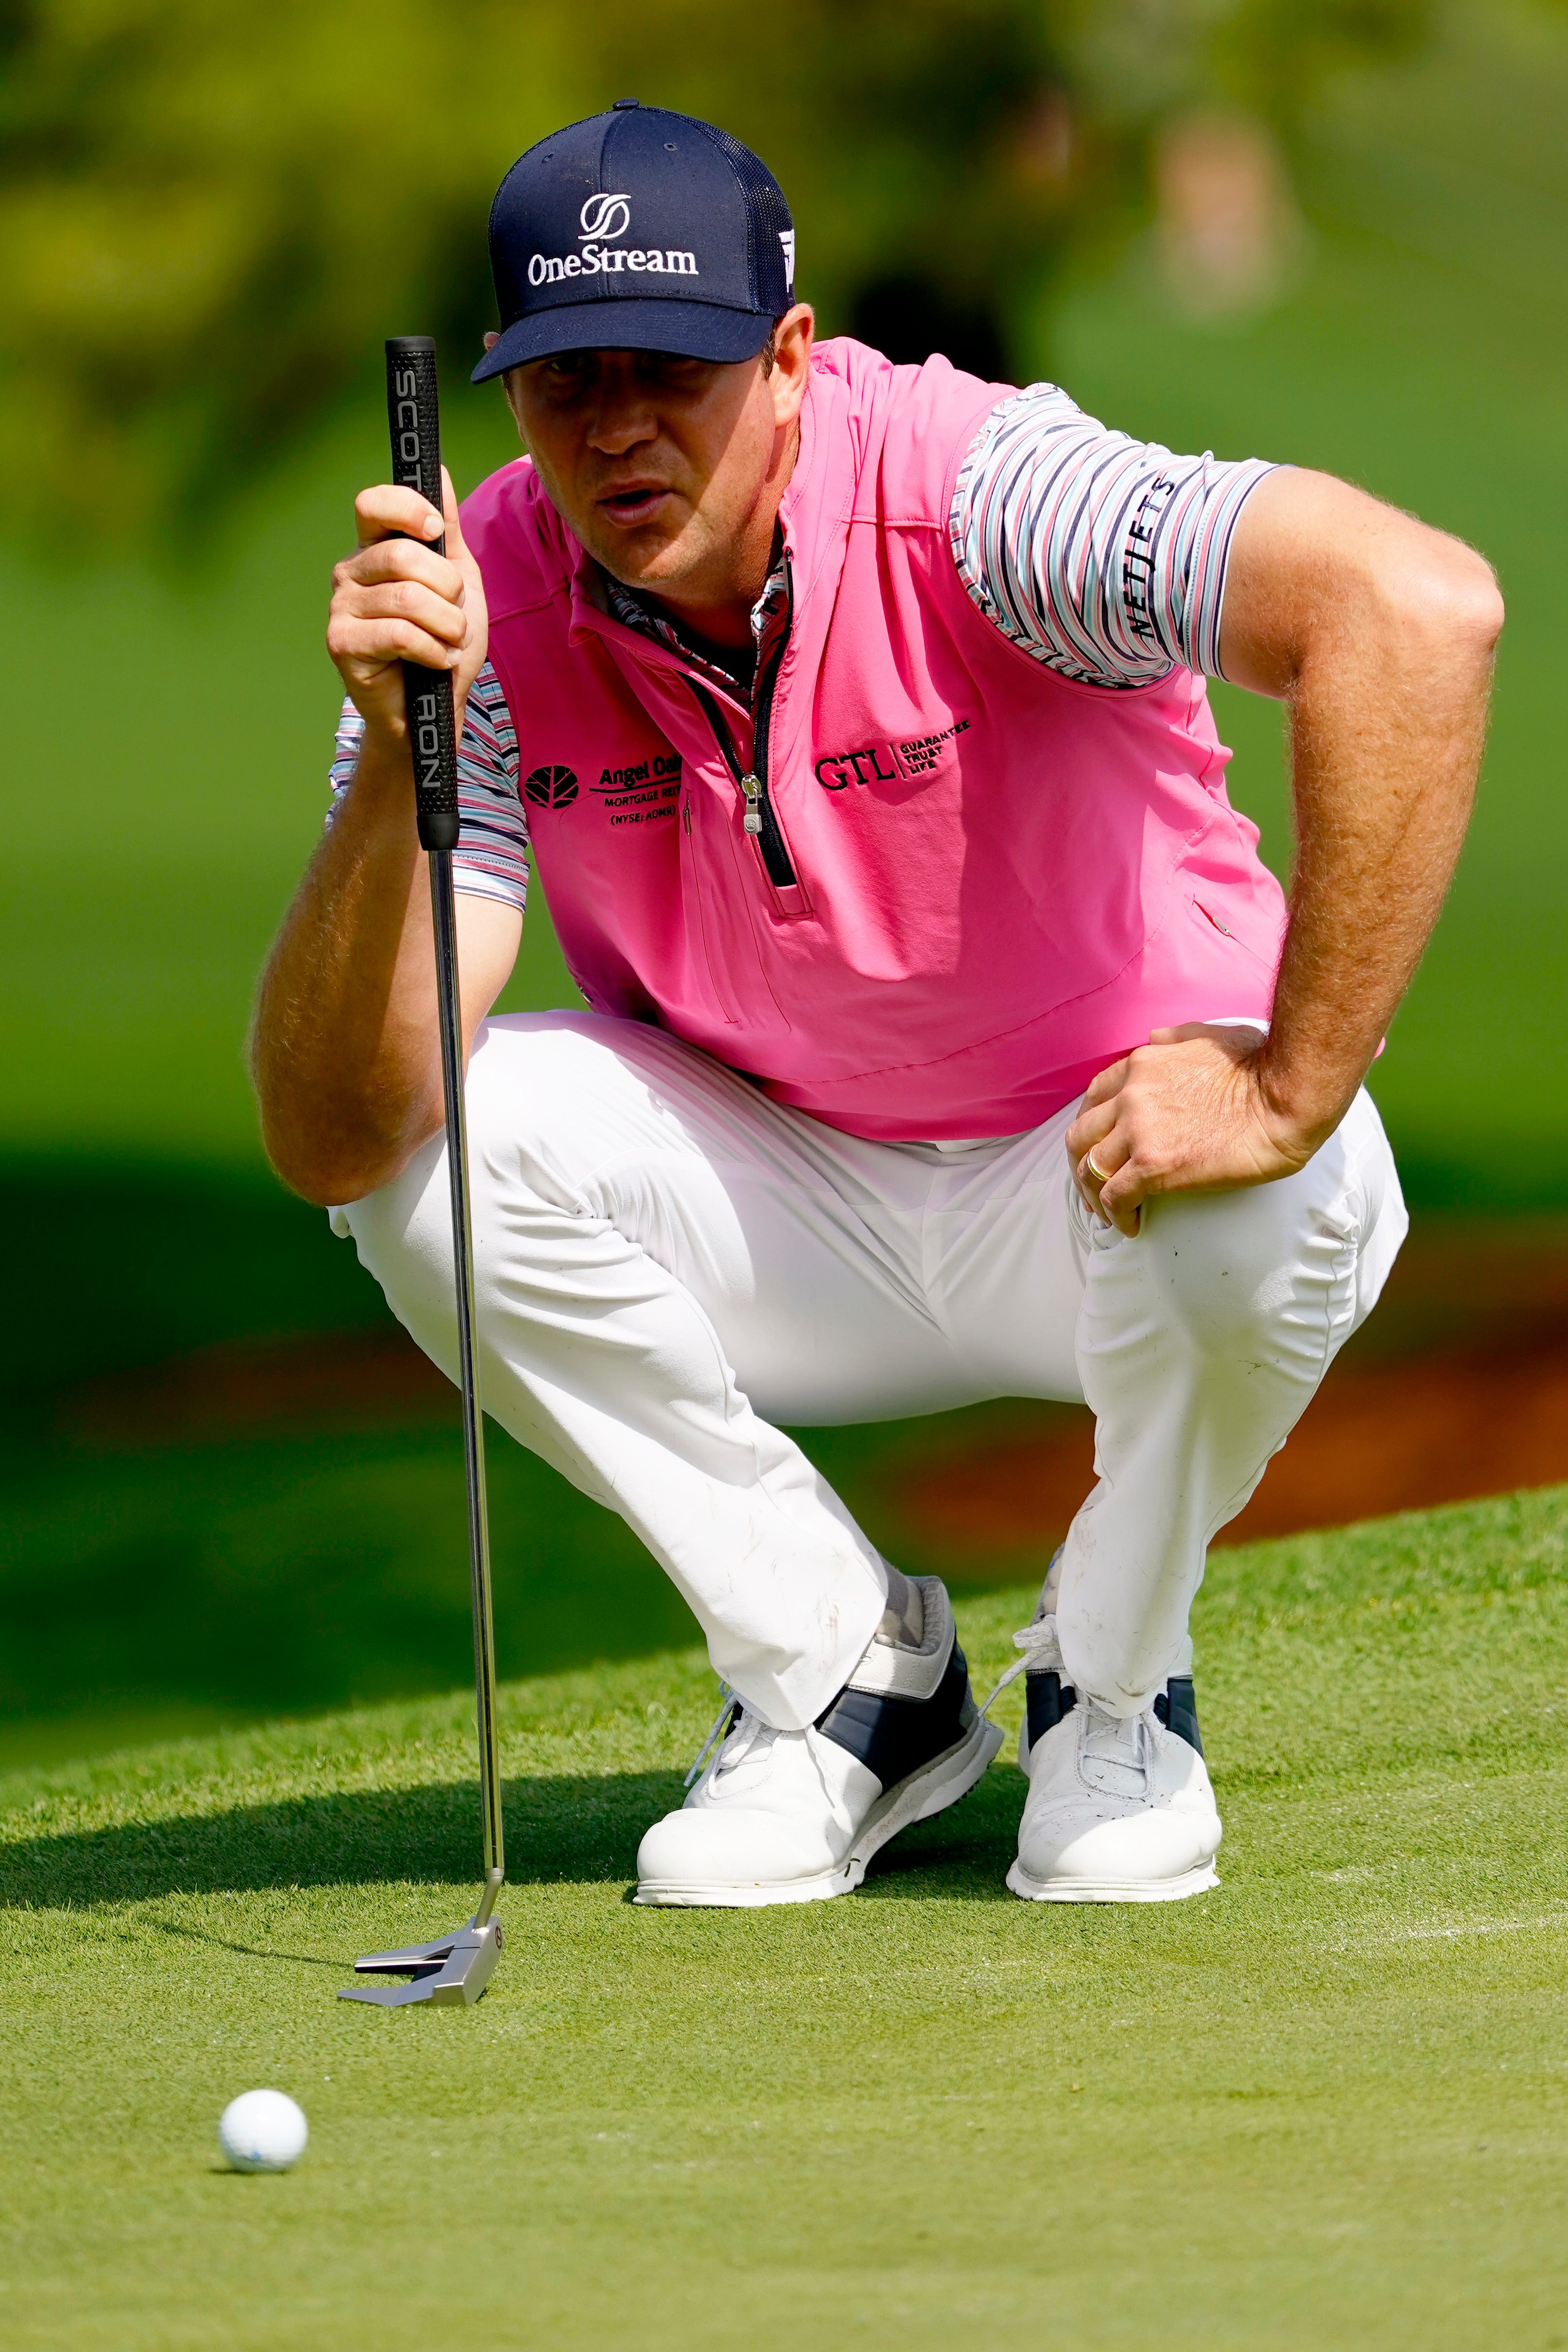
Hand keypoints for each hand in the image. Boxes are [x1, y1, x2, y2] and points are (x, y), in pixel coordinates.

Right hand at [326, 467, 488, 741]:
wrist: (434, 709)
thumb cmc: (444, 643)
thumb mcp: (459, 581)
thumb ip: (447, 531)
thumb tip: (438, 471)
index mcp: (374, 550)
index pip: (373, 504)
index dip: (407, 509)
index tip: (434, 529)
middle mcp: (350, 573)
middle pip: (403, 556)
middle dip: (448, 590)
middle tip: (454, 616)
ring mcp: (341, 608)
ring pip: (407, 598)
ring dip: (447, 625)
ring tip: (449, 643)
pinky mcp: (341, 643)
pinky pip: (400, 634)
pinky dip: (434, 651)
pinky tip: (436, 662)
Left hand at [1065, 1025, 1322, 1235]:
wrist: (1287, 1094)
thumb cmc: (1264, 1065)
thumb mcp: (1211, 1036)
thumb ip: (1177, 1038)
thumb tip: (1156, 1039)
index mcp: (1143, 1064)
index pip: (1095, 1097)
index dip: (1092, 1126)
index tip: (1103, 1147)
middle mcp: (1131, 1094)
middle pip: (1080, 1135)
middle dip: (1081, 1163)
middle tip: (1096, 1187)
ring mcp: (1138, 1130)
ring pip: (1089, 1168)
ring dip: (1093, 1195)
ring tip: (1109, 1214)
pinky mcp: (1153, 1165)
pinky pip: (1114, 1196)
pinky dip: (1115, 1215)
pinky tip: (1131, 1226)